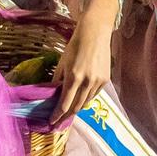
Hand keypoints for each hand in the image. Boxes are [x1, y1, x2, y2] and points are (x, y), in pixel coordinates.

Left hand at [54, 6, 111, 122]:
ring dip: (76, 108)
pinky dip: (86, 98)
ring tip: (69, 111)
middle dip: (66, 116)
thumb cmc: (75, 45)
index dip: (57, 115)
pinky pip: (94, 95)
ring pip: (86, 103)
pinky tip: (81, 98)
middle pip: (75, 107)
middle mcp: (87, 82)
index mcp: (74, 77)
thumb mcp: (62, 62)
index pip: (64, 104)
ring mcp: (98, 81)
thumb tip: (52, 94)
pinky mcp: (105, 80)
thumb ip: (57, 79)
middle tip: (59, 122)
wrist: (95, 33)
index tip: (51, 122)